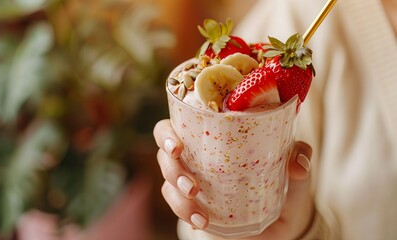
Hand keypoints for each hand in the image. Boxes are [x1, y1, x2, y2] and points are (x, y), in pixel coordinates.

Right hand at [154, 119, 314, 239]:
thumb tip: (297, 164)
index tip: (177, 146)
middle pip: (164, 154)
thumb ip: (299, 155)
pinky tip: (201, 222)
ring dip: (177, 196)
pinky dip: (185, 214)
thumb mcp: (293, 165)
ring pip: (167, 182)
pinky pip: (176, 206)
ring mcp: (192, 181)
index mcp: (212, 136)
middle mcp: (196, 156)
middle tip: (192, 185)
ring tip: (199, 210)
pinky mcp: (194, 205)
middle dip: (171, 168)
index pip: (176, 125)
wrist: (283, 219)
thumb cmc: (283, 180)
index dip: (166, 133)